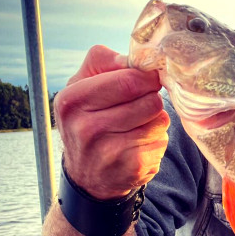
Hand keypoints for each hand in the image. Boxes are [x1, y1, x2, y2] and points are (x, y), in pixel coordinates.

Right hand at [54, 45, 169, 199]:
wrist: (88, 176)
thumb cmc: (88, 120)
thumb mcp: (81, 86)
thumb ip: (103, 62)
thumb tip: (137, 59)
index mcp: (72, 101)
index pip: (127, 80)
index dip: (145, 77)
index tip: (147, 79)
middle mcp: (88, 128)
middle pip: (149, 100)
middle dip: (152, 97)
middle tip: (143, 101)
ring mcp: (111, 151)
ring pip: (160, 120)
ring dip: (156, 119)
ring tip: (138, 124)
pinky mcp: (133, 167)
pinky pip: (162, 140)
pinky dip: (156, 139)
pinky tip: (139, 143)